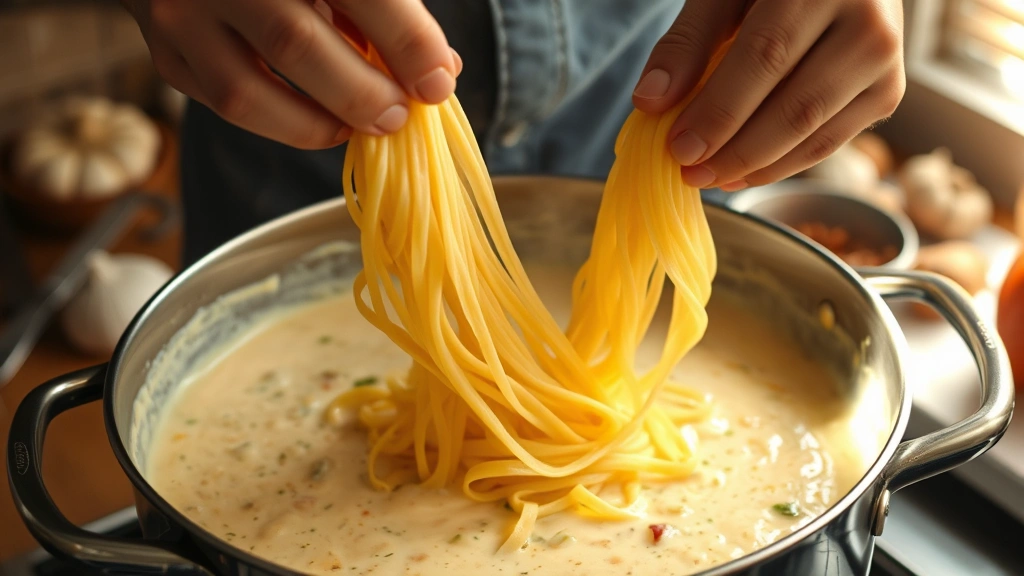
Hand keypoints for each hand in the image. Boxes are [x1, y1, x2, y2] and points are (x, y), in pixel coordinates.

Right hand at [122, 0, 462, 148]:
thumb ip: (384, 6)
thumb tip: (437, 68)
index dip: (406, 40)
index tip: (438, 81)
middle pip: (296, 43)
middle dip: (361, 92)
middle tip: (398, 115)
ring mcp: (181, 12)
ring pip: (247, 91)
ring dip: (317, 123)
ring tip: (360, 126)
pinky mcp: (166, 52)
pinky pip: (223, 103)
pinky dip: (280, 123)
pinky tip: (317, 119)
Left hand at [632, 0, 904, 189]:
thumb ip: (688, 41)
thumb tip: (649, 104)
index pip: (765, 57)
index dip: (719, 110)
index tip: (678, 149)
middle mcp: (868, 22)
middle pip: (796, 106)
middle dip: (735, 150)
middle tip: (689, 173)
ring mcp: (886, 62)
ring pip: (815, 133)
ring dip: (756, 167)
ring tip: (708, 178)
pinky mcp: (887, 93)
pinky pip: (829, 142)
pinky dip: (782, 165)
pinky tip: (741, 172)